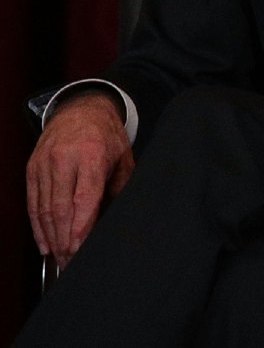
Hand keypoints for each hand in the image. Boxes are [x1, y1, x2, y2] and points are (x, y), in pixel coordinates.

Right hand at [26, 93, 134, 269]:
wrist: (80, 109)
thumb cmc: (107, 136)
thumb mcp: (123, 157)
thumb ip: (120, 187)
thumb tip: (117, 218)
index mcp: (91, 155)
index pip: (84, 198)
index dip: (80, 226)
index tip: (80, 248)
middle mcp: (64, 160)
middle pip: (60, 208)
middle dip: (65, 240)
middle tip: (72, 263)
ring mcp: (44, 164)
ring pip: (43, 209)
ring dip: (51, 238)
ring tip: (61, 259)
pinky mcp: (32, 169)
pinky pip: (32, 203)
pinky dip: (37, 227)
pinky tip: (45, 244)